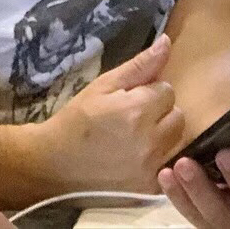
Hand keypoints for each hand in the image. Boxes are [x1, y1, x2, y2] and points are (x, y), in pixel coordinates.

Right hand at [33, 34, 186, 192]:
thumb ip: (139, 66)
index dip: (149, 92)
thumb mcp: (103, 86)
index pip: (167, 90)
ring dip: (162, 135)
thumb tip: (167, 42)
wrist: (51, 165)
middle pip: (178, 115)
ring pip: (176, 140)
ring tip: (134, 137)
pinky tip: (135, 157)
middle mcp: (149, 140)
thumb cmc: (76, 121)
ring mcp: (150, 167)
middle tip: (132, 118)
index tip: (129, 100)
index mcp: (137, 111)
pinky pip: (169, 164)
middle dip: (160, 112)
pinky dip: (158, 159)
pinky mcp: (148, 187)